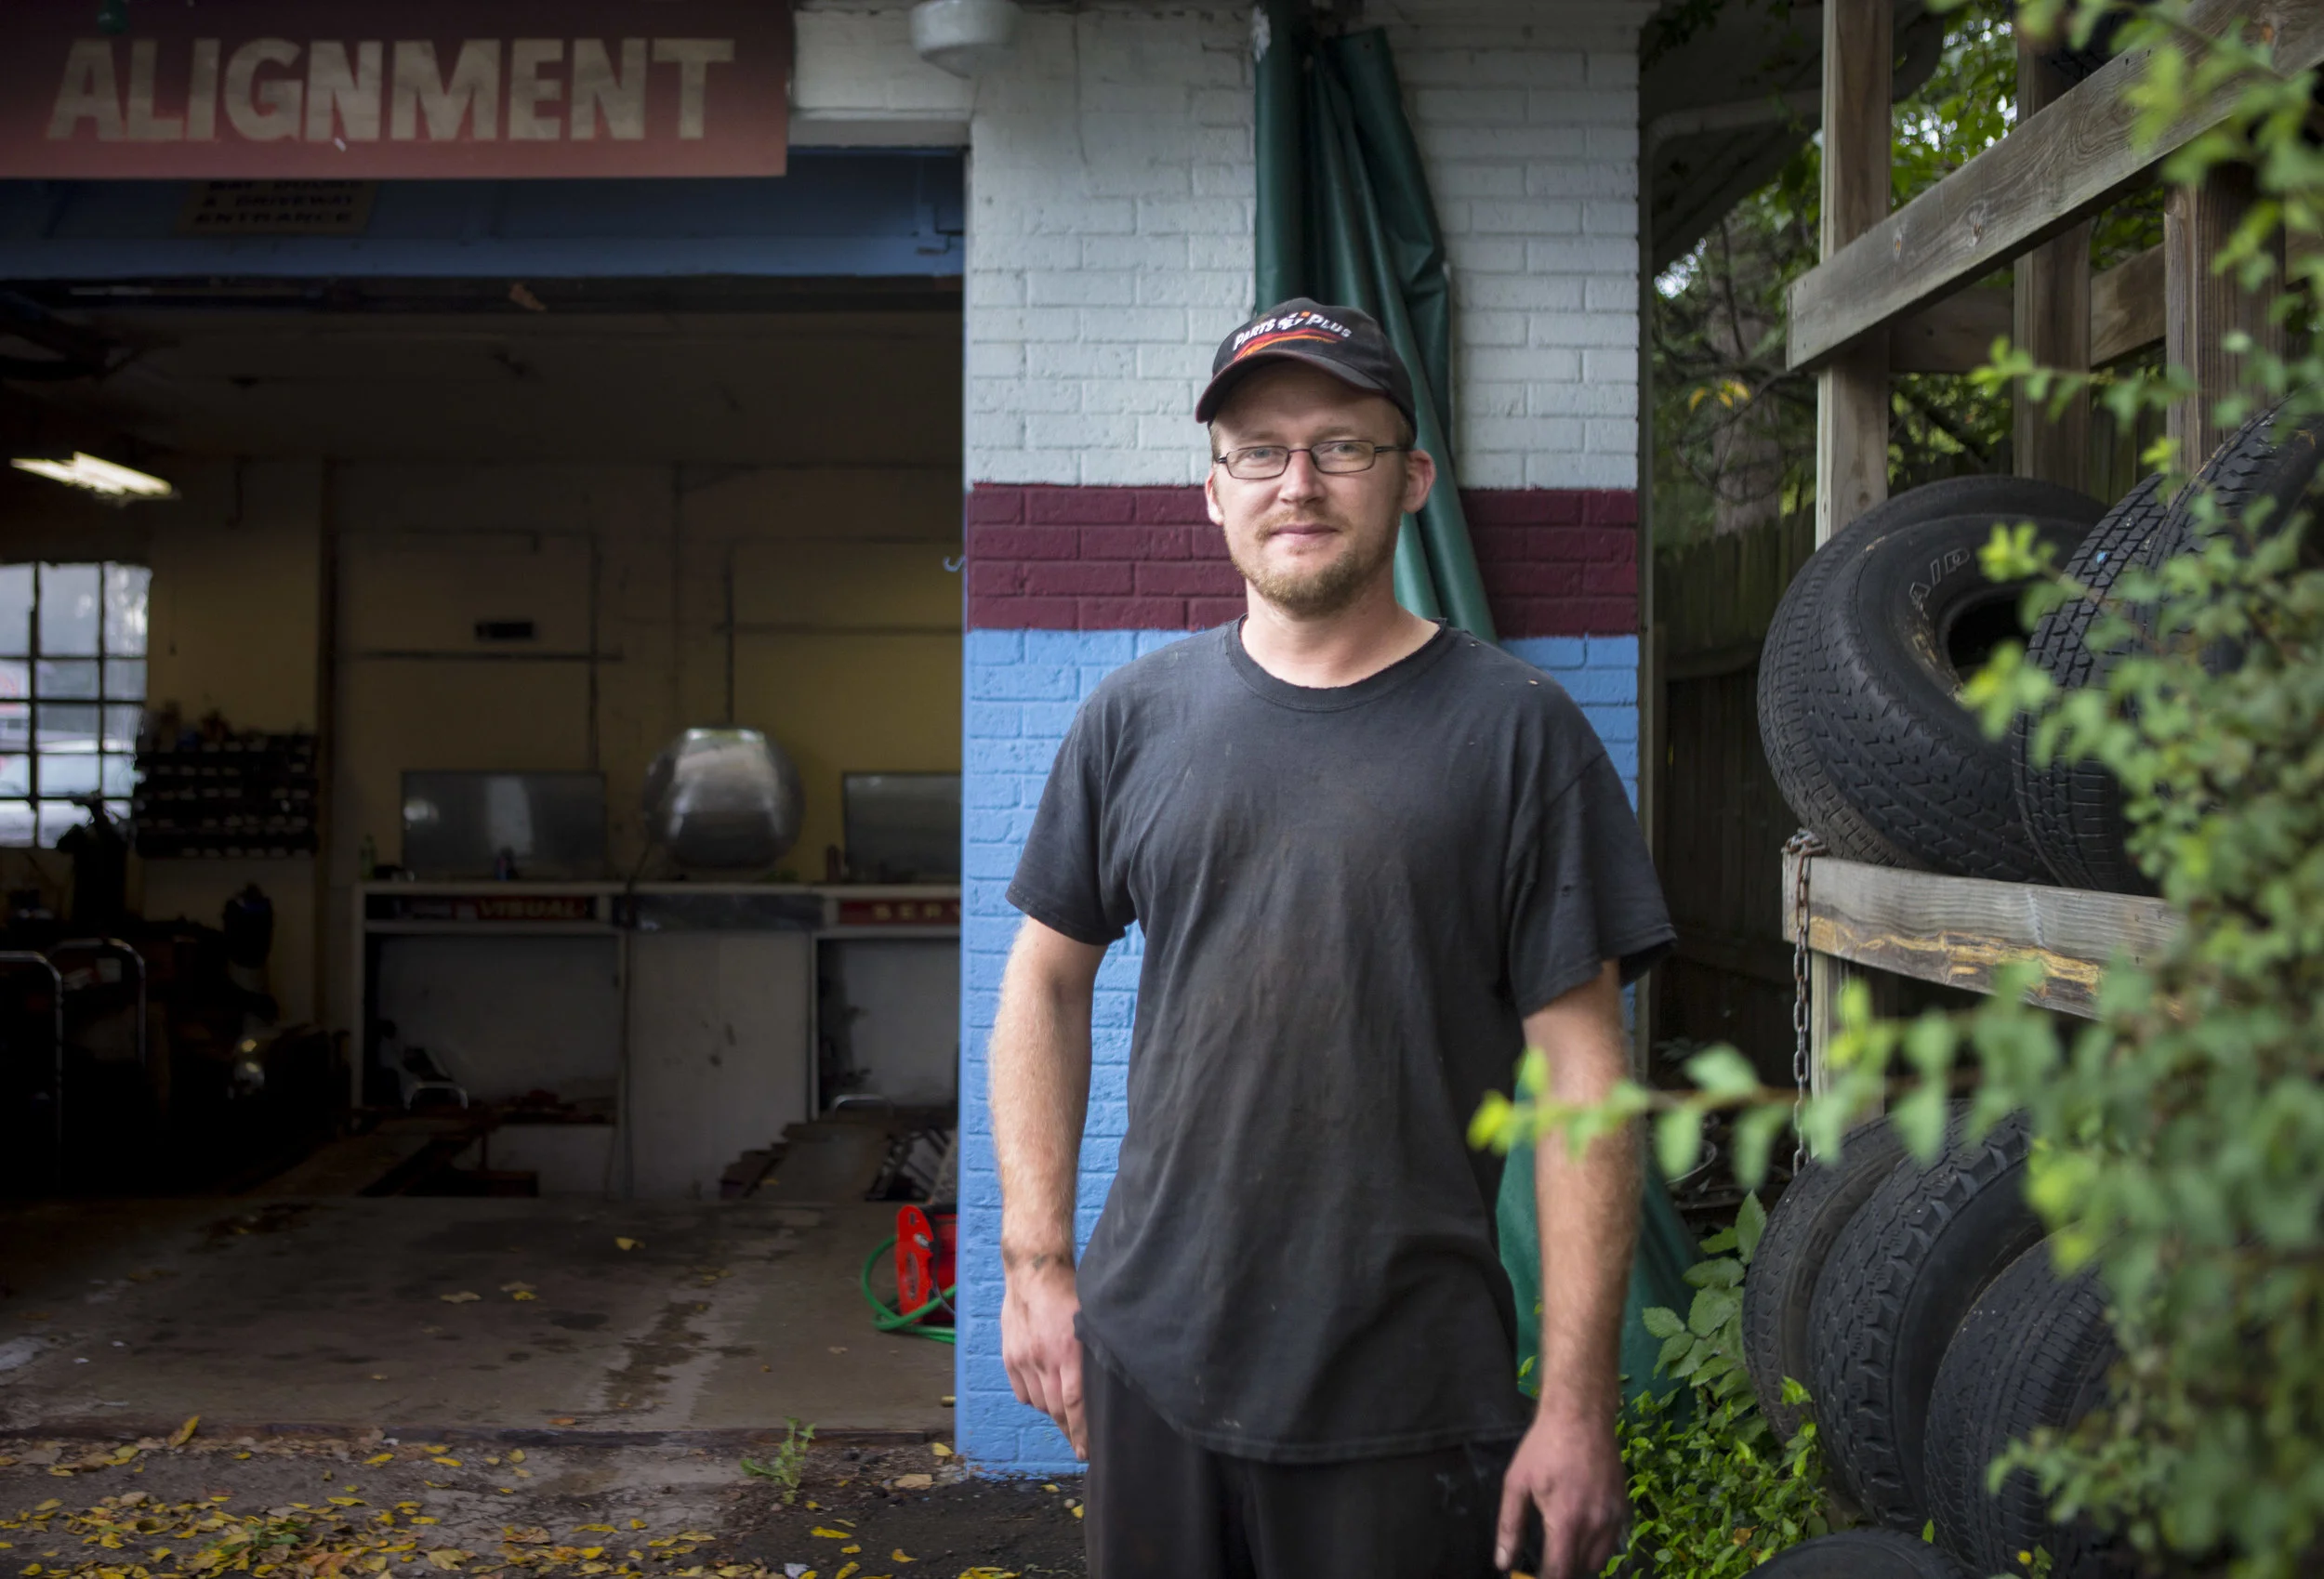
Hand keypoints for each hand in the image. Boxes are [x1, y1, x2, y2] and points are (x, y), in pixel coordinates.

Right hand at [1000, 1255, 1086, 1457]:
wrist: (1033, 1271)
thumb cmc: (1069, 1293)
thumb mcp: (1089, 1321)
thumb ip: (1095, 1352)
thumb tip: (1111, 1386)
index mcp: (1068, 1350)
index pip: (1075, 1403)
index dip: (1082, 1432)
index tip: (1088, 1452)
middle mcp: (1043, 1358)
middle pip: (1057, 1409)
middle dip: (1070, 1432)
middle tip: (1081, 1447)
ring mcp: (1023, 1359)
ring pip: (1040, 1403)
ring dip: (1053, 1413)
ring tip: (1066, 1418)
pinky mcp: (1010, 1357)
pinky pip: (1023, 1393)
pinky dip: (1035, 1399)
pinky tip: (1046, 1394)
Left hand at [1495, 1404, 1626, 1577]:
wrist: (1581, 1415)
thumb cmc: (1543, 1447)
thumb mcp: (1516, 1483)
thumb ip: (1510, 1526)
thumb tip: (1503, 1563)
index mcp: (1567, 1521)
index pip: (1560, 1572)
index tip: (1533, 1576)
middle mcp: (1596, 1524)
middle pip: (1581, 1570)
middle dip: (1563, 1570)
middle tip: (1546, 1559)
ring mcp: (1614, 1516)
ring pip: (1599, 1559)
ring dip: (1580, 1561)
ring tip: (1562, 1547)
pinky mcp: (1623, 1506)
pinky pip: (1611, 1540)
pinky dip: (1596, 1545)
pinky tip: (1580, 1529)